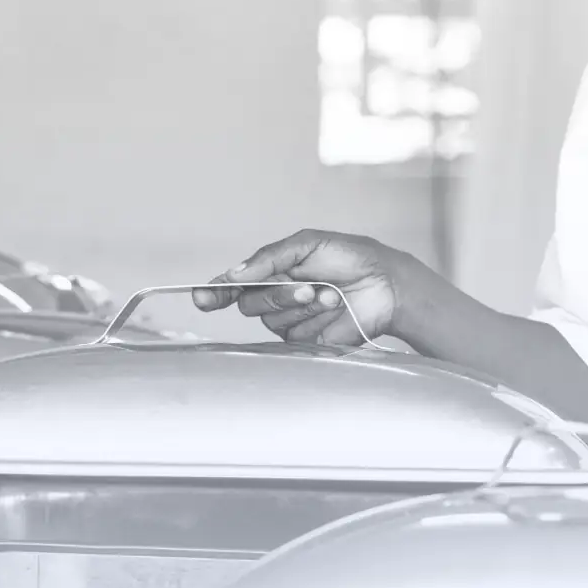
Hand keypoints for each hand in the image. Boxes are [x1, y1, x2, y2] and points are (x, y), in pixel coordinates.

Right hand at [193, 229, 419, 347]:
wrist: (385, 283)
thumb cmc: (350, 257)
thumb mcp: (309, 244)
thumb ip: (270, 258)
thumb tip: (234, 273)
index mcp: (272, 272)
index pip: (233, 286)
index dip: (214, 293)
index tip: (201, 297)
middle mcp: (275, 298)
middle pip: (250, 304)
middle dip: (278, 294)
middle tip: (308, 285)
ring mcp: (290, 321)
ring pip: (272, 321)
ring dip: (302, 305)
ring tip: (331, 294)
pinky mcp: (307, 342)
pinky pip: (294, 336)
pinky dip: (315, 320)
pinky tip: (334, 308)